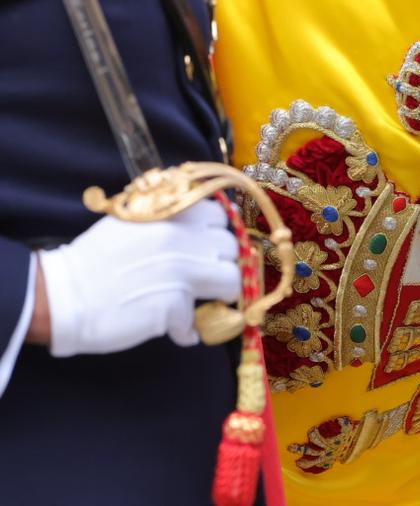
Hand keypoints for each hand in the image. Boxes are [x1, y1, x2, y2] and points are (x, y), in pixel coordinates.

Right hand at [35, 199, 240, 356]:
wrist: (61, 296)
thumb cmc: (94, 259)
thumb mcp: (132, 223)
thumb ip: (168, 219)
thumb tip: (207, 223)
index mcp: (172, 215)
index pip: (221, 217)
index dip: (217, 235)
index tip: (209, 249)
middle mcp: (183, 239)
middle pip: (232, 249)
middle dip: (221, 264)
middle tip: (203, 279)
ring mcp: (182, 273)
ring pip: (231, 282)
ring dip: (218, 295)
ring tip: (196, 303)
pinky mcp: (174, 306)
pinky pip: (196, 322)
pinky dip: (184, 330)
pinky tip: (169, 327)